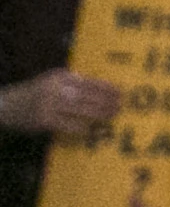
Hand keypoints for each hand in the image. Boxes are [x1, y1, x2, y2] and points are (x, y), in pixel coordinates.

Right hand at [0, 68, 117, 136]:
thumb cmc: (35, 93)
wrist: (7, 105)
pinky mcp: (43, 120)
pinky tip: (91, 130)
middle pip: (87, 95)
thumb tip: (99, 87)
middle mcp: (55, 89)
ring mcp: (49, 105)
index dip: (106, 87)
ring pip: (80, 109)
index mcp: (59, 77)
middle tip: (121, 105)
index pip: (88, 81)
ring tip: (112, 115)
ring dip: (98, 113)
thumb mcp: (51, 81)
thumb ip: (72, 81)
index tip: (120, 91)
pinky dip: (80, 127)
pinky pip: (67, 124)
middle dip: (106, 100)